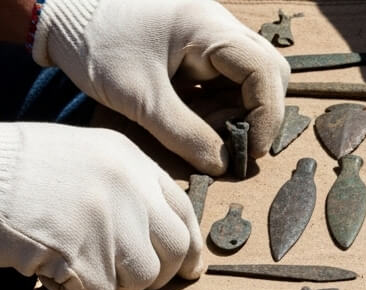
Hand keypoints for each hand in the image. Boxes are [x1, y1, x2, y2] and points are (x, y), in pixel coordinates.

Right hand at [0, 123, 203, 289]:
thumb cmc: (12, 170)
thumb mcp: (79, 157)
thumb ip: (122, 186)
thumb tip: (158, 232)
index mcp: (127, 158)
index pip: (182, 208)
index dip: (190, 244)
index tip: (190, 268)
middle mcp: (128, 186)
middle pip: (174, 249)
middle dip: (158, 275)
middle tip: (129, 282)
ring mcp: (109, 219)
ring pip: (141, 277)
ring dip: (110, 285)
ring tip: (71, 266)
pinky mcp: (85, 253)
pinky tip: (47, 270)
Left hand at [32, 0, 288, 174]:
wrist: (63, 14)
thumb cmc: (97, 45)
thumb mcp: (139, 98)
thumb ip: (184, 134)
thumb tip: (222, 165)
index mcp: (210, 29)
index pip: (265, 72)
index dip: (266, 116)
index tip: (248, 151)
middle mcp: (220, 26)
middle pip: (269, 73)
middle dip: (258, 114)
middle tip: (232, 143)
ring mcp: (212, 33)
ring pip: (252, 77)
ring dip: (238, 110)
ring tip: (204, 130)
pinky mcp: (200, 45)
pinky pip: (228, 77)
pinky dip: (220, 103)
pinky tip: (194, 116)